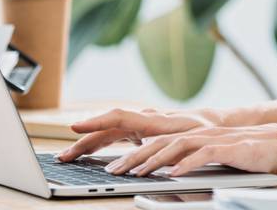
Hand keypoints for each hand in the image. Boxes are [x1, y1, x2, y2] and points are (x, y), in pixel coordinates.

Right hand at [57, 107, 225, 161]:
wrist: (213, 124)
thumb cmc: (203, 131)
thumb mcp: (189, 139)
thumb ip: (167, 145)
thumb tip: (147, 154)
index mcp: (151, 119)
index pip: (117, 118)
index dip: (96, 123)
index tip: (75, 127)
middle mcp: (142, 119)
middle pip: (106, 129)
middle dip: (83, 142)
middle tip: (63, 157)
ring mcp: (140, 124)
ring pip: (108, 132)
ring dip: (88, 144)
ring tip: (69, 157)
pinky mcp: (141, 131)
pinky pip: (116, 136)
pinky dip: (100, 143)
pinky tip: (89, 153)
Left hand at [101, 124, 276, 178]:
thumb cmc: (256, 153)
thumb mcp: (221, 156)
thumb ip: (198, 161)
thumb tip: (174, 173)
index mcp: (198, 136)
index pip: (160, 143)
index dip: (137, 154)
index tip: (118, 167)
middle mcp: (203, 134)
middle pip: (161, 143)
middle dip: (135, 157)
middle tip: (115, 170)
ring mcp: (216, 139)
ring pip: (177, 147)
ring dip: (154, 160)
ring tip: (137, 172)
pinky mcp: (231, 148)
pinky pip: (203, 155)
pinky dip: (186, 164)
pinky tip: (173, 173)